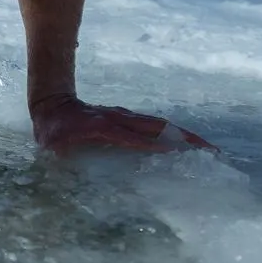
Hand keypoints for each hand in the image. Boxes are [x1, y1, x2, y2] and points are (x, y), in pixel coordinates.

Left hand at [30, 94, 215, 155]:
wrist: (52, 103)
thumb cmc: (51, 129)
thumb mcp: (50, 142)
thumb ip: (58, 149)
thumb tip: (64, 159)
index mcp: (101, 125)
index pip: (129, 136)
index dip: (149, 144)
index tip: (173, 154)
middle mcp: (118, 118)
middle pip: (157, 125)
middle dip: (183, 137)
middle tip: (210, 151)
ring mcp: (125, 116)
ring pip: (160, 124)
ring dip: (184, 135)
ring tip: (207, 149)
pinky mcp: (128, 119)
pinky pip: (154, 126)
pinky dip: (173, 134)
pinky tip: (187, 146)